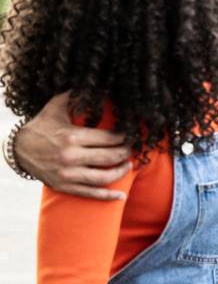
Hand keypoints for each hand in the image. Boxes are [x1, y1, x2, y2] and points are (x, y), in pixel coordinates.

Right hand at [15, 92, 131, 199]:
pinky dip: (107, 197)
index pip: (108, 139)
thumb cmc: (41, 126)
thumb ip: (76, 95)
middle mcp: (71, 157)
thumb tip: (98, 86)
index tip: (131, 135)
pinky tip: (121, 197)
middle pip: (109, 157)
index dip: (124, 137)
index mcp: (72, 137)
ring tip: (128, 165)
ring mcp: (67, 174)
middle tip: (132, 148)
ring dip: (120, 172)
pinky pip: (89, 194)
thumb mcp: (56, 106)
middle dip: (125, 153)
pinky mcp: (64, 186)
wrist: (18, 149)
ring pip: (102, 177)